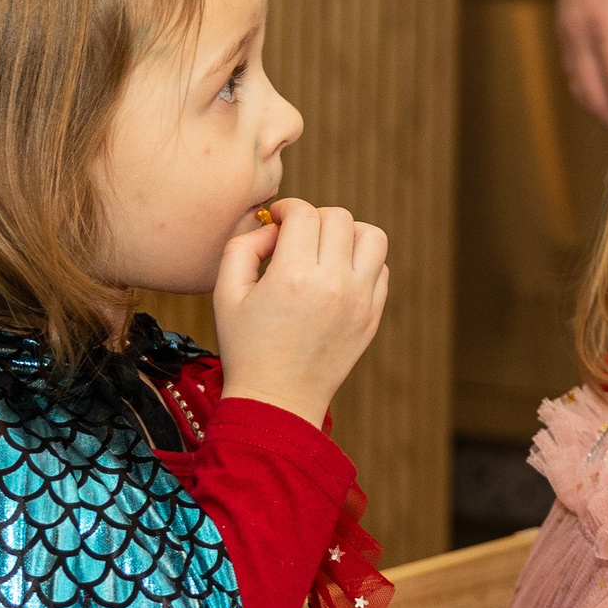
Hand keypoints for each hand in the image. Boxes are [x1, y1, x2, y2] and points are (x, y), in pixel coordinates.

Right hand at [214, 199, 389, 426]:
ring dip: (349, 233)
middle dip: (315, 217)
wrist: (278, 399)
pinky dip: (363, 261)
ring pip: (373, 237)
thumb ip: (243, 247)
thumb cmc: (246, 347)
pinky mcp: (373, 315)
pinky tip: (337, 274)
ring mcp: (360, 300)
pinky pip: (381, 269)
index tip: (277, 220)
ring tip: (325, 248)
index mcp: (294, 277)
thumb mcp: (225, 294)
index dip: (288, 208)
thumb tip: (272, 227)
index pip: (305, 214)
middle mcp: (334, 284)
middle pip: (340, 218)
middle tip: (297, 236)